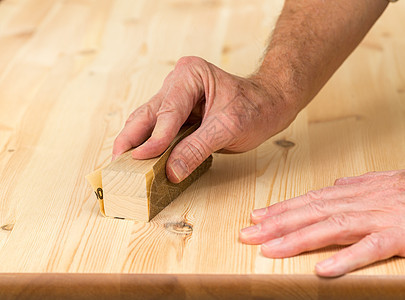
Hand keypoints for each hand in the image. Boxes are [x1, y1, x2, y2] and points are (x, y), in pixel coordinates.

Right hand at [112, 56, 296, 182]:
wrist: (269, 104)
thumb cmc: (254, 107)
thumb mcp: (228, 128)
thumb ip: (198, 148)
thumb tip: (171, 171)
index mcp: (190, 75)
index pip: (168, 110)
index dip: (154, 138)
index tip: (142, 159)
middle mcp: (178, 83)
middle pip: (148, 114)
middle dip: (131, 139)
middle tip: (116, 163)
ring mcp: (175, 98)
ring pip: (148, 122)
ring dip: (135, 143)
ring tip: (121, 165)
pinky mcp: (178, 114)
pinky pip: (158, 130)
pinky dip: (148, 145)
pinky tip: (139, 160)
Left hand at [239, 170, 404, 276]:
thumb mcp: (382, 183)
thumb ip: (356, 185)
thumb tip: (334, 185)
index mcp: (353, 192)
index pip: (308, 200)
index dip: (281, 209)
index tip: (256, 217)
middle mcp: (358, 202)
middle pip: (310, 212)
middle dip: (276, 223)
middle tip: (248, 234)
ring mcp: (377, 218)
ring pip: (330, 227)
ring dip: (298, 238)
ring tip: (270, 249)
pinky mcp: (397, 236)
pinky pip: (369, 249)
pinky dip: (346, 259)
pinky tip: (322, 269)